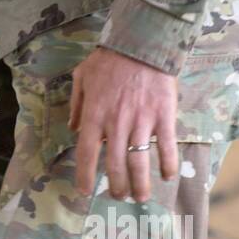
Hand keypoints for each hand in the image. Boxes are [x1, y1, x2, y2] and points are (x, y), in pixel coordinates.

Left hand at [69, 47, 178, 201]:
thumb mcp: (82, 77)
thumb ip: (76, 104)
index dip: (84, 176)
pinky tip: (166, 176)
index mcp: (93, 116)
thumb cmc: (109, 58)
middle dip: (116, 185)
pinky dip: (167, 163)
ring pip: (138, 160)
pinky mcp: (163, 115)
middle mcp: (115, 124)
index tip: (85, 191)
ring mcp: (141, 121)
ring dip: (139, 183)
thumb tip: (72, 127)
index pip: (85, 154)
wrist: (143, 41)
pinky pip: (166, 145)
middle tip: (118, 196)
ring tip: (140, 197)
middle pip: (113, 164)